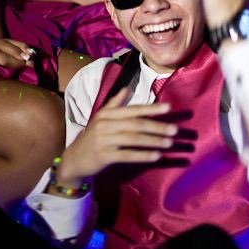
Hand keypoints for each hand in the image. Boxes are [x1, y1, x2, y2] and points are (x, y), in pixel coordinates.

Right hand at [55, 89, 176, 184]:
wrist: (73, 160)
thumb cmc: (92, 138)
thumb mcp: (100, 119)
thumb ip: (114, 104)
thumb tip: (126, 88)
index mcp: (107, 114)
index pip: (133, 110)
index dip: (151, 108)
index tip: (169, 108)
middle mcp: (105, 125)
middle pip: (136, 124)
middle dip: (157, 126)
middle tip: (175, 130)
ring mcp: (104, 140)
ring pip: (134, 139)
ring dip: (153, 141)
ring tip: (169, 143)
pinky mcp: (104, 156)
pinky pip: (127, 155)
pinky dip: (143, 155)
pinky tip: (156, 156)